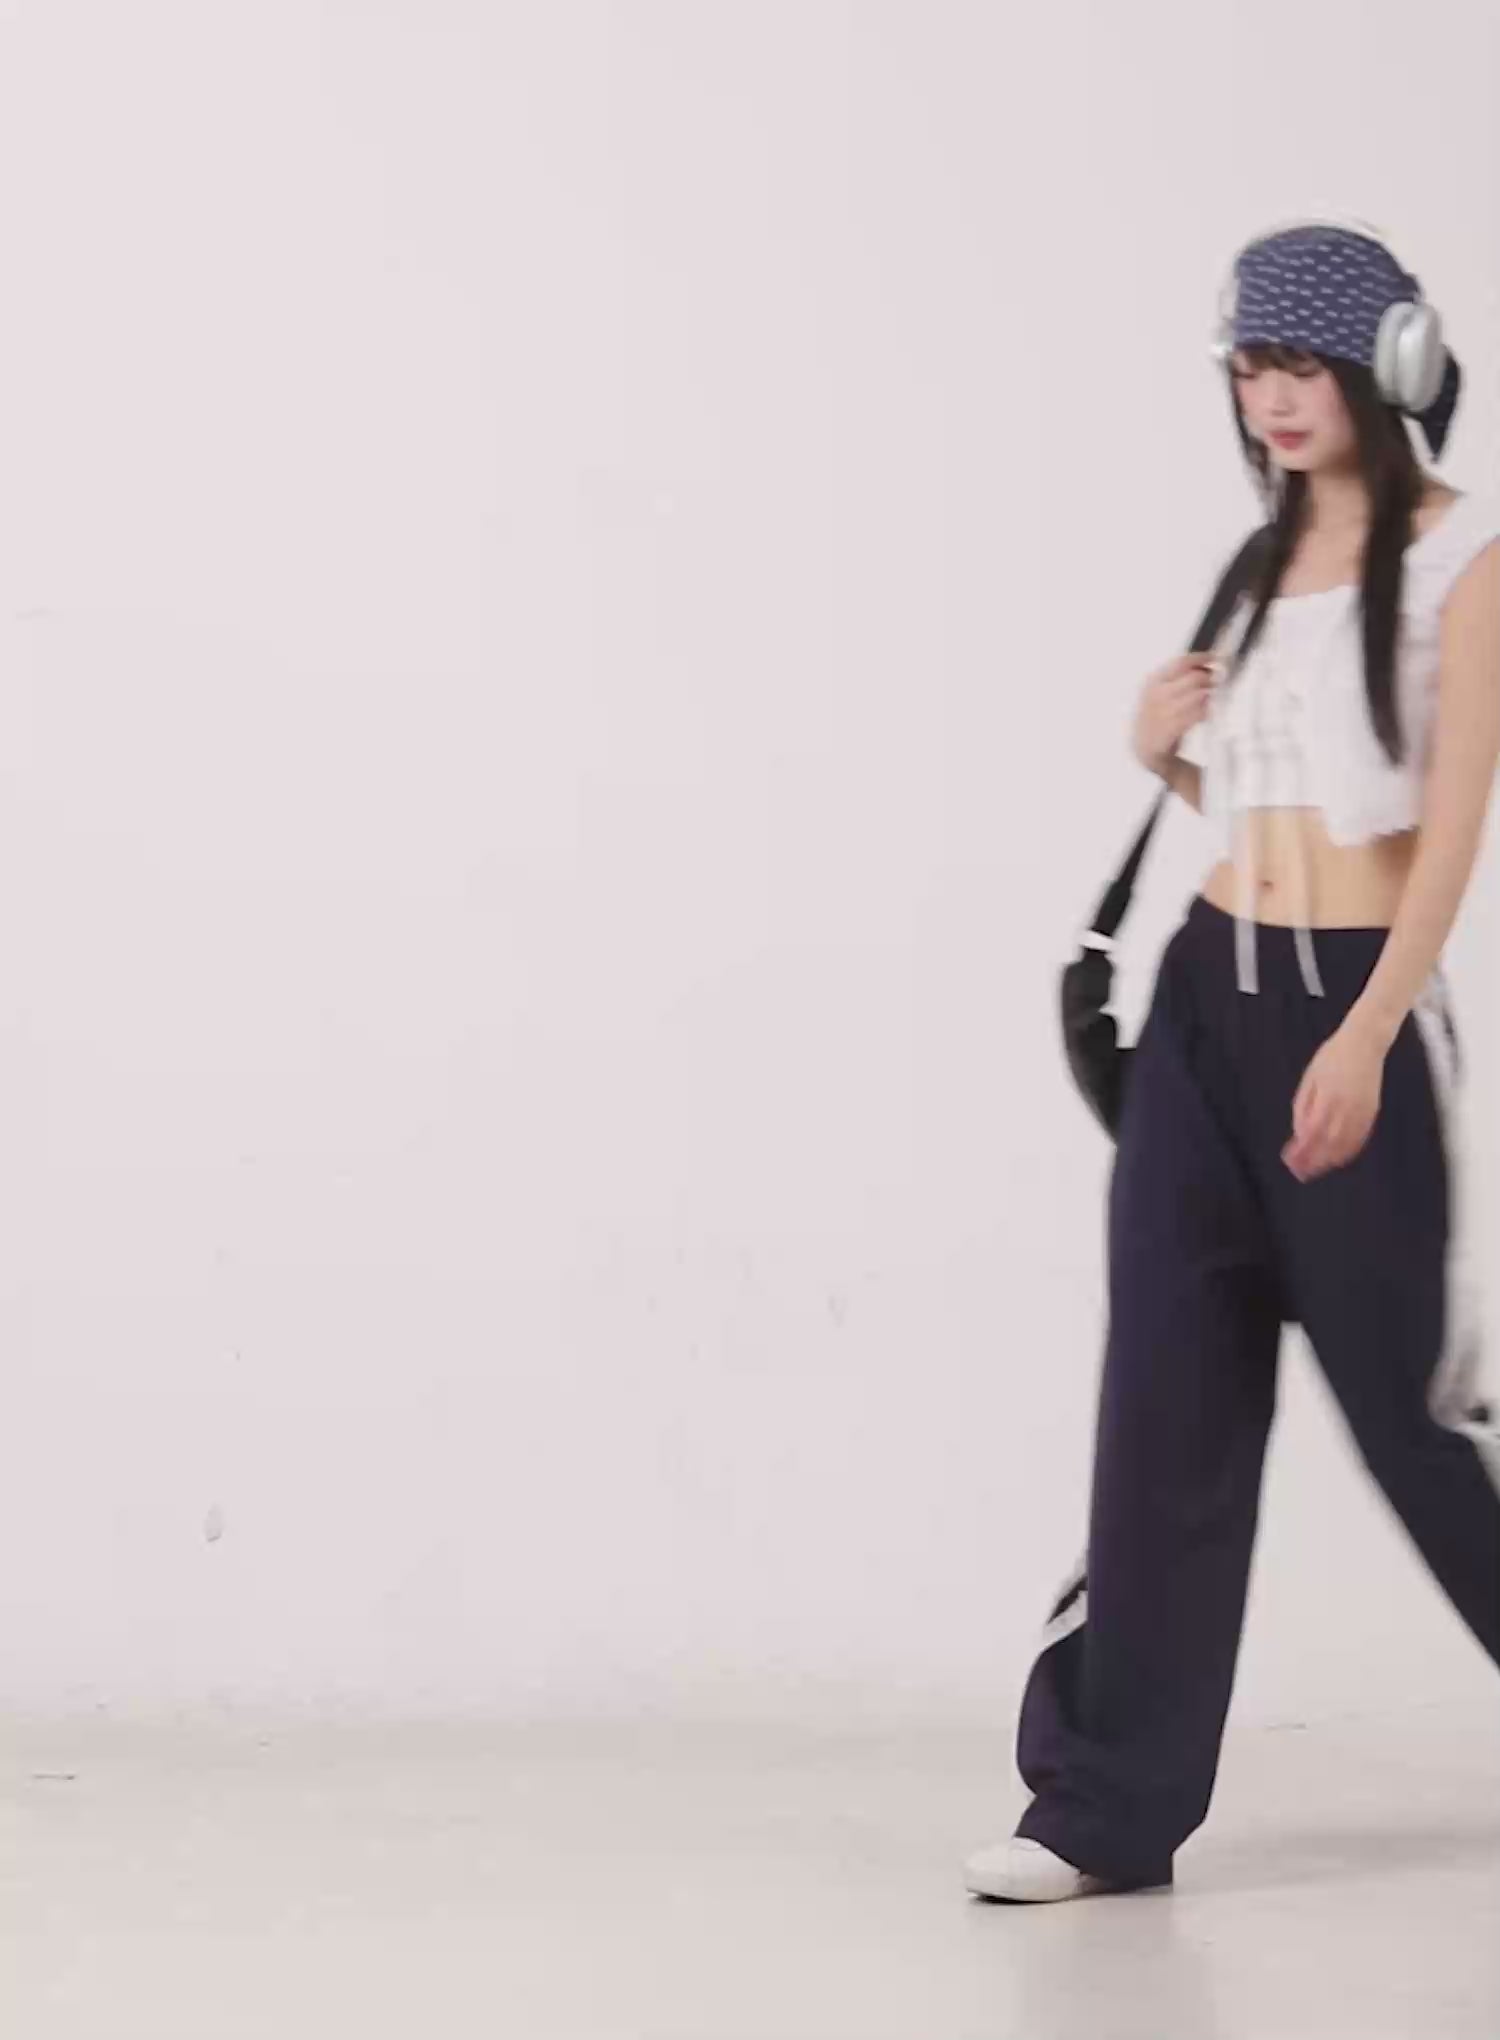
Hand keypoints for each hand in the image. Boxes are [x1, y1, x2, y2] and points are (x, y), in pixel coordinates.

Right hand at [1130, 652, 1223, 775]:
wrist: (1145, 747)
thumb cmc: (1157, 716)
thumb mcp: (1161, 691)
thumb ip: (1180, 677)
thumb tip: (1205, 666)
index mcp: (1154, 681)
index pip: (1182, 662)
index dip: (1202, 658)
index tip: (1215, 658)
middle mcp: (1157, 694)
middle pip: (1194, 677)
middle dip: (1208, 679)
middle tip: (1214, 682)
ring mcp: (1163, 712)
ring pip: (1198, 695)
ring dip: (1207, 696)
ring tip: (1207, 700)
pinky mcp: (1171, 729)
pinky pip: (1198, 714)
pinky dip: (1205, 712)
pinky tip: (1203, 714)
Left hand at [1282, 1021, 1387, 1179]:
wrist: (1365, 1043)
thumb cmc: (1332, 1057)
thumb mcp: (1309, 1078)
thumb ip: (1303, 1107)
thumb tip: (1299, 1133)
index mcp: (1327, 1098)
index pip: (1312, 1133)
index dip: (1302, 1151)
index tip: (1290, 1162)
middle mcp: (1346, 1108)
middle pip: (1329, 1144)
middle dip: (1314, 1161)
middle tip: (1301, 1172)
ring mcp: (1362, 1111)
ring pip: (1346, 1145)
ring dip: (1330, 1160)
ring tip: (1316, 1169)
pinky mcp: (1372, 1112)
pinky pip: (1360, 1138)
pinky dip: (1348, 1151)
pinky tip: (1337, 1158)